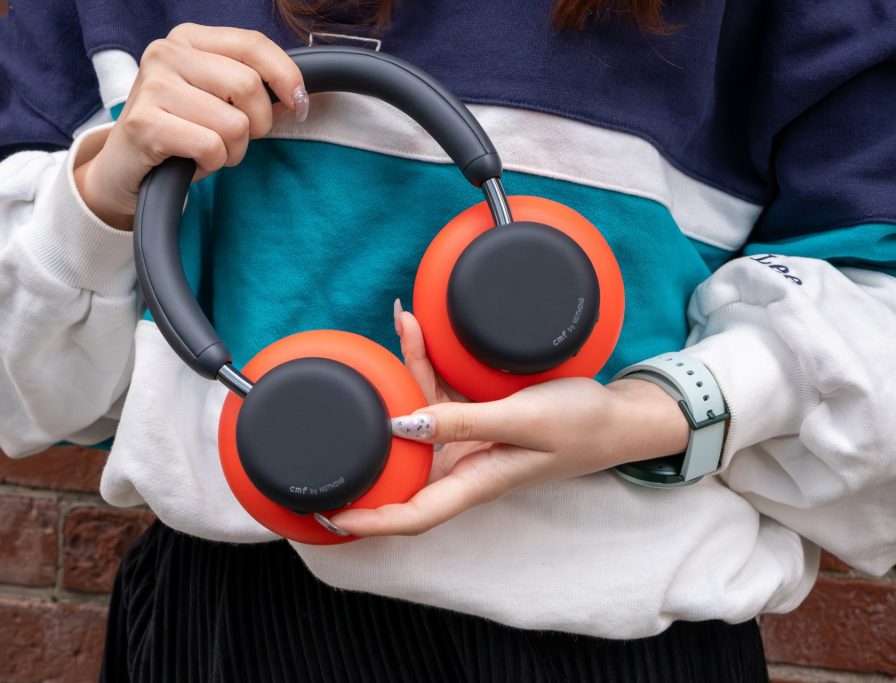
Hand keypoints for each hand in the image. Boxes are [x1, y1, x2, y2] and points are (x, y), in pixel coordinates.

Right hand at [74, 25, 306, 228]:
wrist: (125, 168)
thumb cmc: (179, 132)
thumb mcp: (216, 99)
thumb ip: (252, 88)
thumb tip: (297, 97)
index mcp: (189, 39)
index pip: (252, 44)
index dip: (286, 75)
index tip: (298, 103)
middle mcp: (166, 54)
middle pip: (248, 86)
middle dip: (257, 124)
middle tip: (237, 140)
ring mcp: (152, 86)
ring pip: (233, 123)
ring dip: (233, 151)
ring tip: (208, 151)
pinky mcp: (145, 124)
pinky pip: (211, 147)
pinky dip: (211, 163)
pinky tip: (191, 160)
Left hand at [326, 300, 689, 536]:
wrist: (619, 416)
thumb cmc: (582, 425)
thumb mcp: (525, 419)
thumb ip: (464, 422)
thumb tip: (402, 424)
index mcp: (476, 482)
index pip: (412, 515)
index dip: (369, 520)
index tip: (330, 513)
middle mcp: (465, 467)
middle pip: (404, 458)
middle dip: (373, 429)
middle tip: (345, 395)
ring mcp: (470, 443)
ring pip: (419, 417)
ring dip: (405, 375)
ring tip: (402, 324)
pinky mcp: (478, 418)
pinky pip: (441, 396)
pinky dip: (427, 366)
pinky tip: (419, 333)